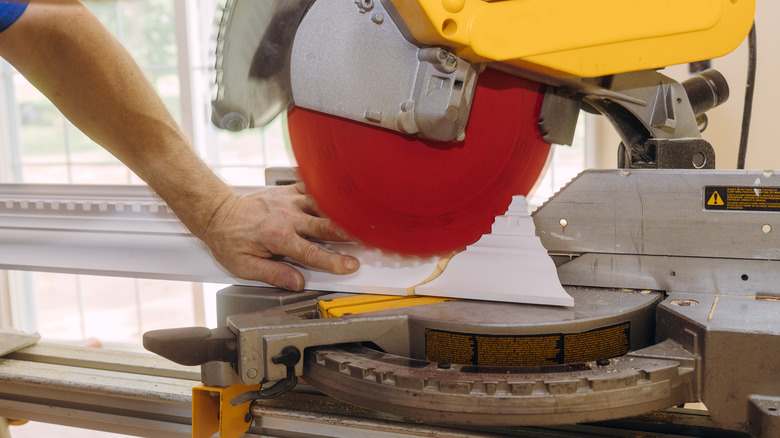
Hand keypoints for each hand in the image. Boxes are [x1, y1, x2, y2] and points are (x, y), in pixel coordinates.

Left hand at [200, 183, 358, 289]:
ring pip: (323, 205)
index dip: (334, 261)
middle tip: (368, 237)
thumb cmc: (229, 239)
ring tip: (360, 215)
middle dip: (349, 233)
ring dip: (342, 211)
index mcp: (278, 237)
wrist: (217, 212)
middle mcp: (287, 217)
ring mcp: (289, 201)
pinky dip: (327, 191)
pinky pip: (312, 188)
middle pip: (326, 225)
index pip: (313, 253)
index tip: (351, 265)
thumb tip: (297, 283)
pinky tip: (340, 194)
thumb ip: (274, 274)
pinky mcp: (288, 191)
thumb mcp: (245, 266)